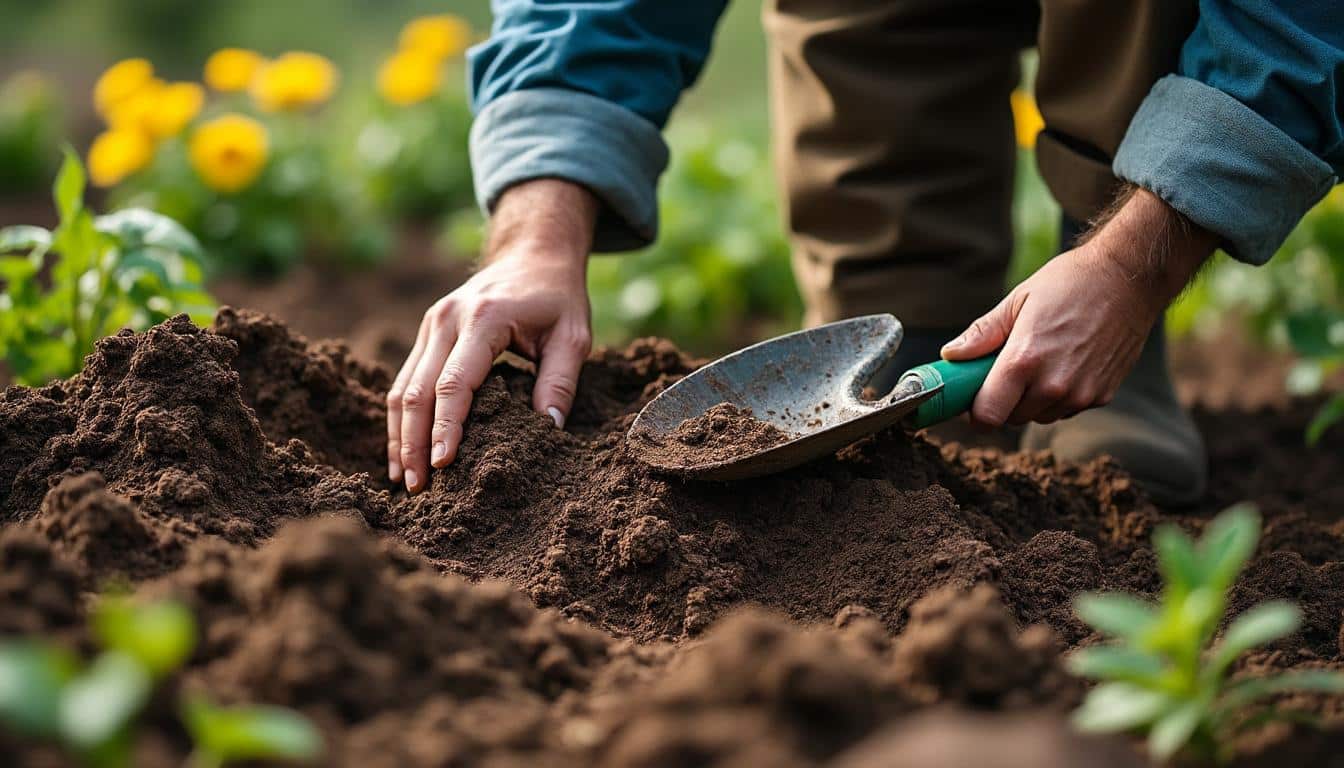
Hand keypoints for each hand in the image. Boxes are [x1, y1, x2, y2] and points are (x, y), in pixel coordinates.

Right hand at [388, 179, 597, 491]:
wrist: (533, 252)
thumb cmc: (557, 297)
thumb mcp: (573, 336)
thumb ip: (560, 381)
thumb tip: (547, 429)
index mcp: (484, 320)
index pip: (455, 383)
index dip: (446, 427)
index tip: (443, 465)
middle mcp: (447, 320)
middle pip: (416, 391)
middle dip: (413, 443)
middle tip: (416, 488)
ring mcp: (431, 324)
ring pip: (401, 388)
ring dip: (399, 436)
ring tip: (403, 481)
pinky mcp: (427, 333)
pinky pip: (404, 380)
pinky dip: (400, 419)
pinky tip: (402, 452)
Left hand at [941, 189, 1215, 427]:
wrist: (1130, 279)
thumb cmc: (1070, 283)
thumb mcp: (1018, 301)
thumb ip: (982, 334)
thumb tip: (951, 355)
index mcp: (1024, 361)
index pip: (987, 416)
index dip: (975, 411)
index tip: (973, 397)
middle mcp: (1053, 385)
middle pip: (1012, 418)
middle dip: (1003, 400)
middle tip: (1006, 370)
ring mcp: (1081, 394)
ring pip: (1040, 416)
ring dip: (1032, 400)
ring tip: (1040, 360)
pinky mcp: (1102, 396)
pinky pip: (1067, 409)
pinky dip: (1059, 396)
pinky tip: (1066, 363)